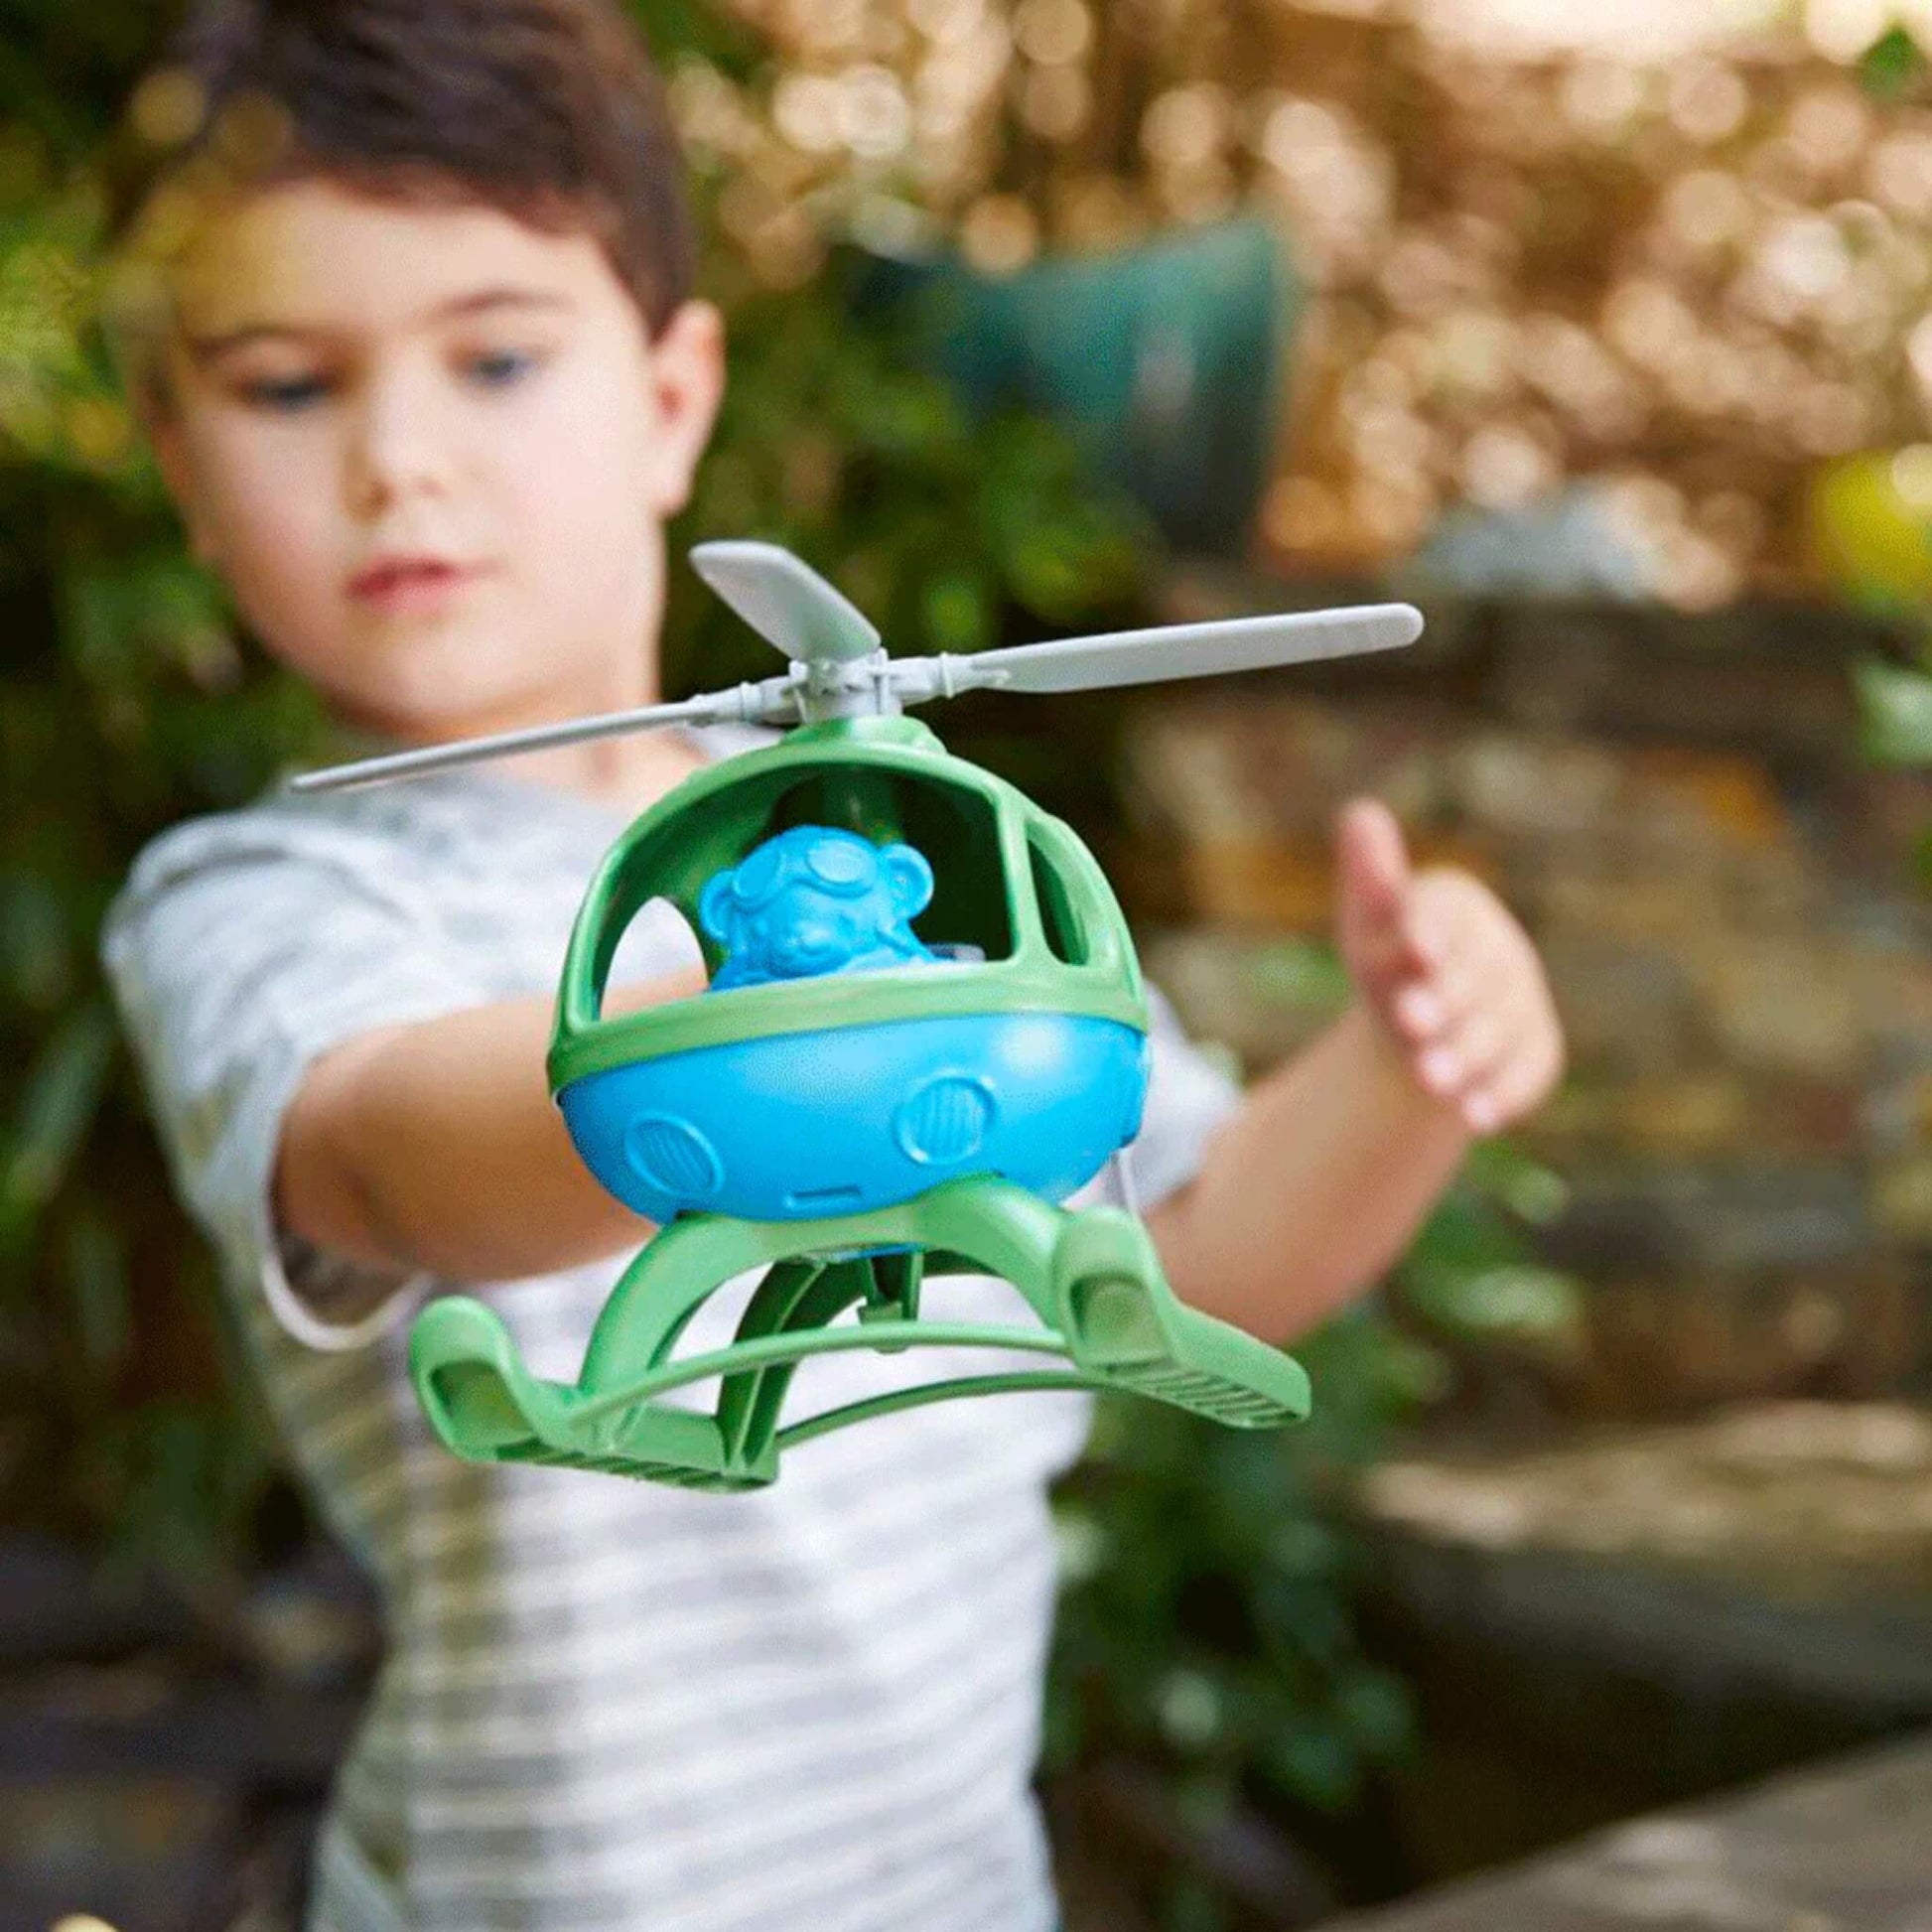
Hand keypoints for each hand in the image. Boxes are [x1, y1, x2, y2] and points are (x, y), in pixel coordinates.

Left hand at [1332, 798, 1563, 1134]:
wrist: (1416, 1030)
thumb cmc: (1387, 964)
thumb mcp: (1369, 924)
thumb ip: (1370, 878)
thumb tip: (1360, 812)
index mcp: (1460, 906)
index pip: (1449, 918)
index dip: (1431, 933)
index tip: (1412, 948)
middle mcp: (1503, 950)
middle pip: (1478, 979)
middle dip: (1444, 1003)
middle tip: (1409, 1024)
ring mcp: (1526, 1000)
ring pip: (1502, 1030)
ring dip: (1466, 1055)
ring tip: (1427, 1080)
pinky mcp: (1539, 1049)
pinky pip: (1530, 1071)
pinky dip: (1504, 1094)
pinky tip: (1476, 1117)